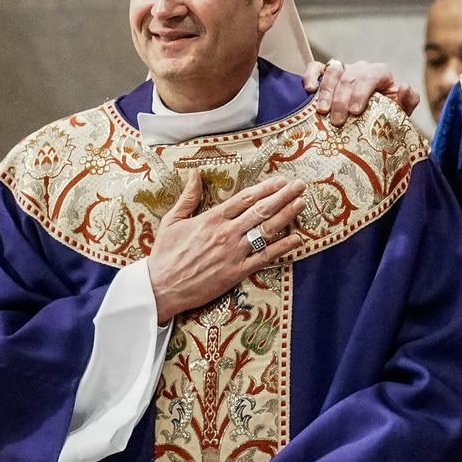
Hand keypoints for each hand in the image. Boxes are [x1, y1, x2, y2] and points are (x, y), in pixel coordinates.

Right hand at [147, 174, 307, 323]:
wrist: (160, 287)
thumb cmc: (165, 254)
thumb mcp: (172, 221)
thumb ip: (188, 197)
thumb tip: (195, 174)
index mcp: (211, 219)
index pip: (245, 199)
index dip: (265, 188)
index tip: (281, 180)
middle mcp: (226, 233)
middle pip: (261, 210)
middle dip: (283, 196)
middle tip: (300, 185)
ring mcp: (233, 253)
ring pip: (266, 230)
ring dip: (287, 215)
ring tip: (302, 203)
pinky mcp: (236, 272)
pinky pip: (264, 257)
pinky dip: (282, 247)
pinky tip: (297, 239)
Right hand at [303, 58, 420, 125]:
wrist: (371, 119)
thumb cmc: (385, 115)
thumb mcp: (399, 111)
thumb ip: (408, 101)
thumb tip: (405, 87)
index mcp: (380, 74)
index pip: (370, 76)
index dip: (362, 92)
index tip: (355, 112)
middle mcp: (361, 68)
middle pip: (349, 77)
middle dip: (342, 99)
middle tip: (338, 121)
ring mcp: (343, 69)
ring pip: (333, 71)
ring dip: (326, 91)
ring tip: (322, 111)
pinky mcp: (326, 73)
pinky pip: (316, 67)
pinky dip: (311, 75)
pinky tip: (309, 90)